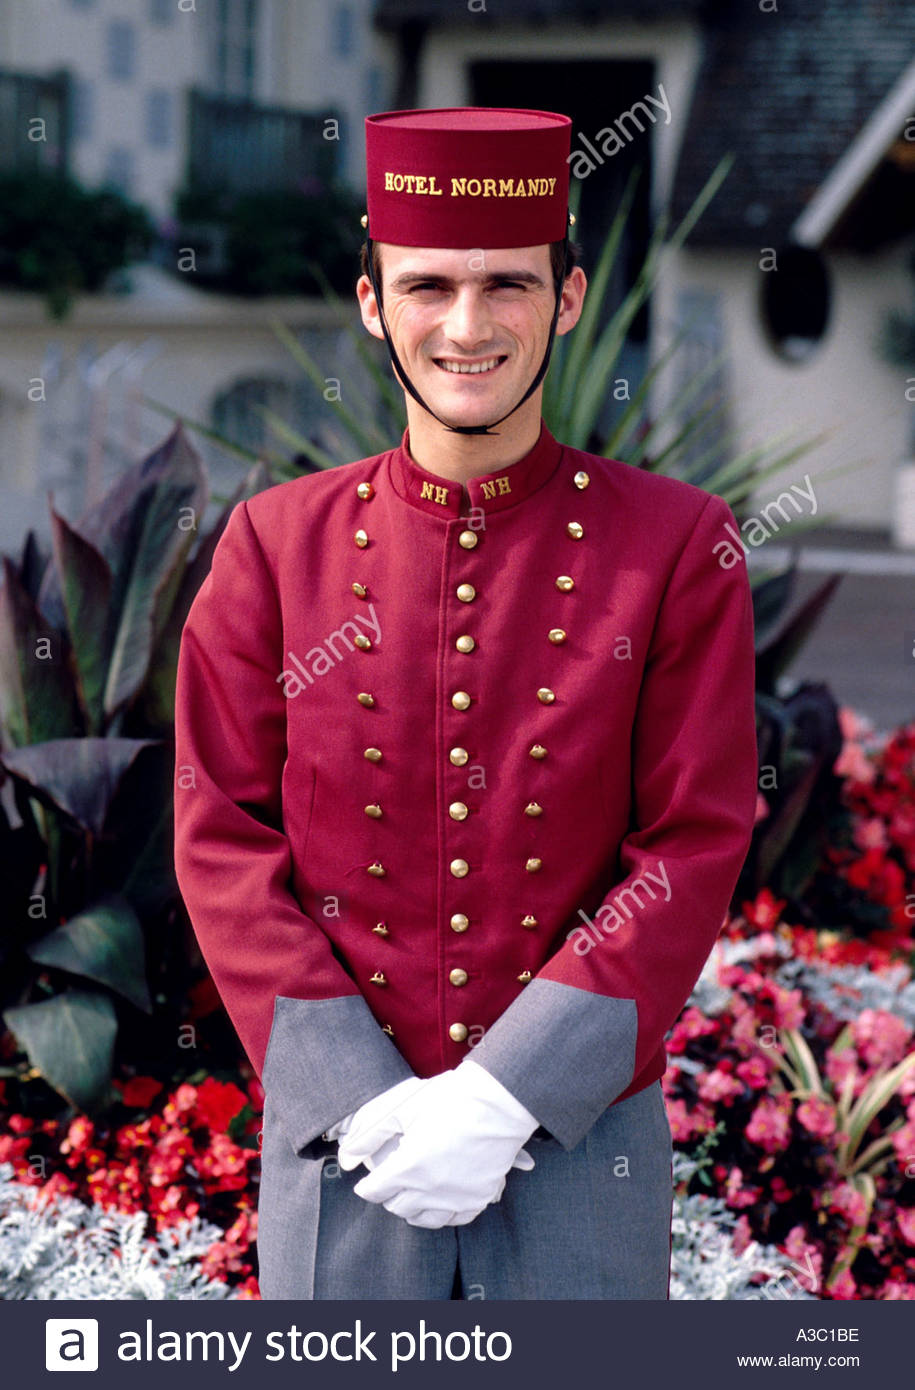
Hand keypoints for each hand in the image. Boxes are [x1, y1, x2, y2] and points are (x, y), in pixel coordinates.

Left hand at [347, 1059, 538, 1227]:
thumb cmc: (450, 1099)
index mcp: (409, 1168)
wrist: (498, 1101)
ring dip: (411, 1208)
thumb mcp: (403, 1108)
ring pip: (423, 1219)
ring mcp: (456, 1197)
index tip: (366, 1182)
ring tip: (410, 1193)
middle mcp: (431, 1189)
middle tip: (390, 1181)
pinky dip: (441, 1214)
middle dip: (388, 1195)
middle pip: (397, 1207)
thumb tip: (347, 1154)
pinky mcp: (478, 1197)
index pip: (375, 1191)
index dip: (367, 1187)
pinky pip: (454, 1219)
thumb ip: (371, 1134)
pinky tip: (438, 1202)